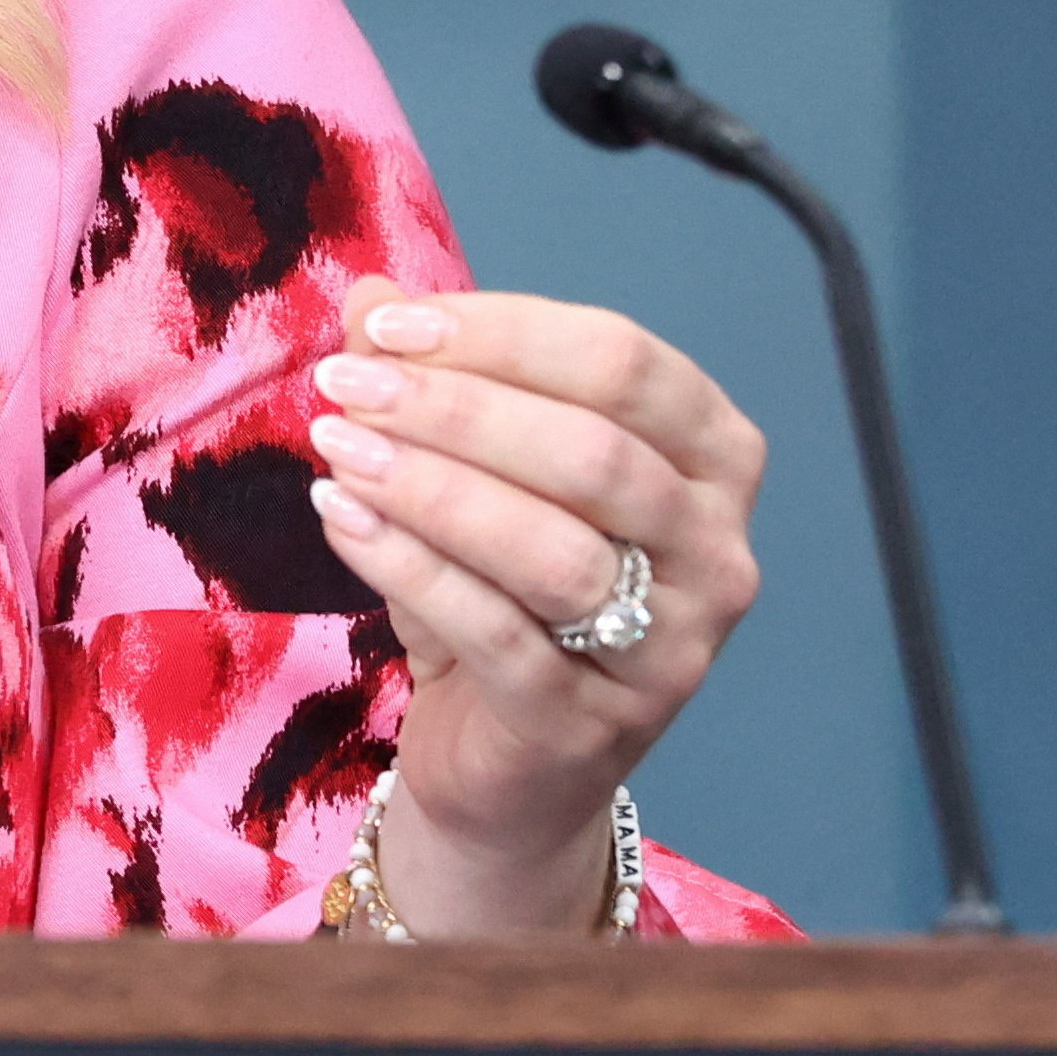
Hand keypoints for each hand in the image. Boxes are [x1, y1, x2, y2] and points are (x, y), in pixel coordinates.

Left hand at [303, 274, 763, 936]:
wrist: (507, 761)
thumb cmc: (507, 587)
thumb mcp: (476, 468)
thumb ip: (437, 378)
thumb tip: (368, 294)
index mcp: (714, 458)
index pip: (623, 363)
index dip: (500, 331)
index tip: (386, 326)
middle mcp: (718, 553)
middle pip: (595, 452)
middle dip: (457, 406)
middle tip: (345, 383)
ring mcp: (671, 650)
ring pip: (555, 549)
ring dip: (431, 486)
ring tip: (338, 449)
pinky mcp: (593, 726)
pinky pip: (500, 634)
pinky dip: (413, 568)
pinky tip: (345, 520)